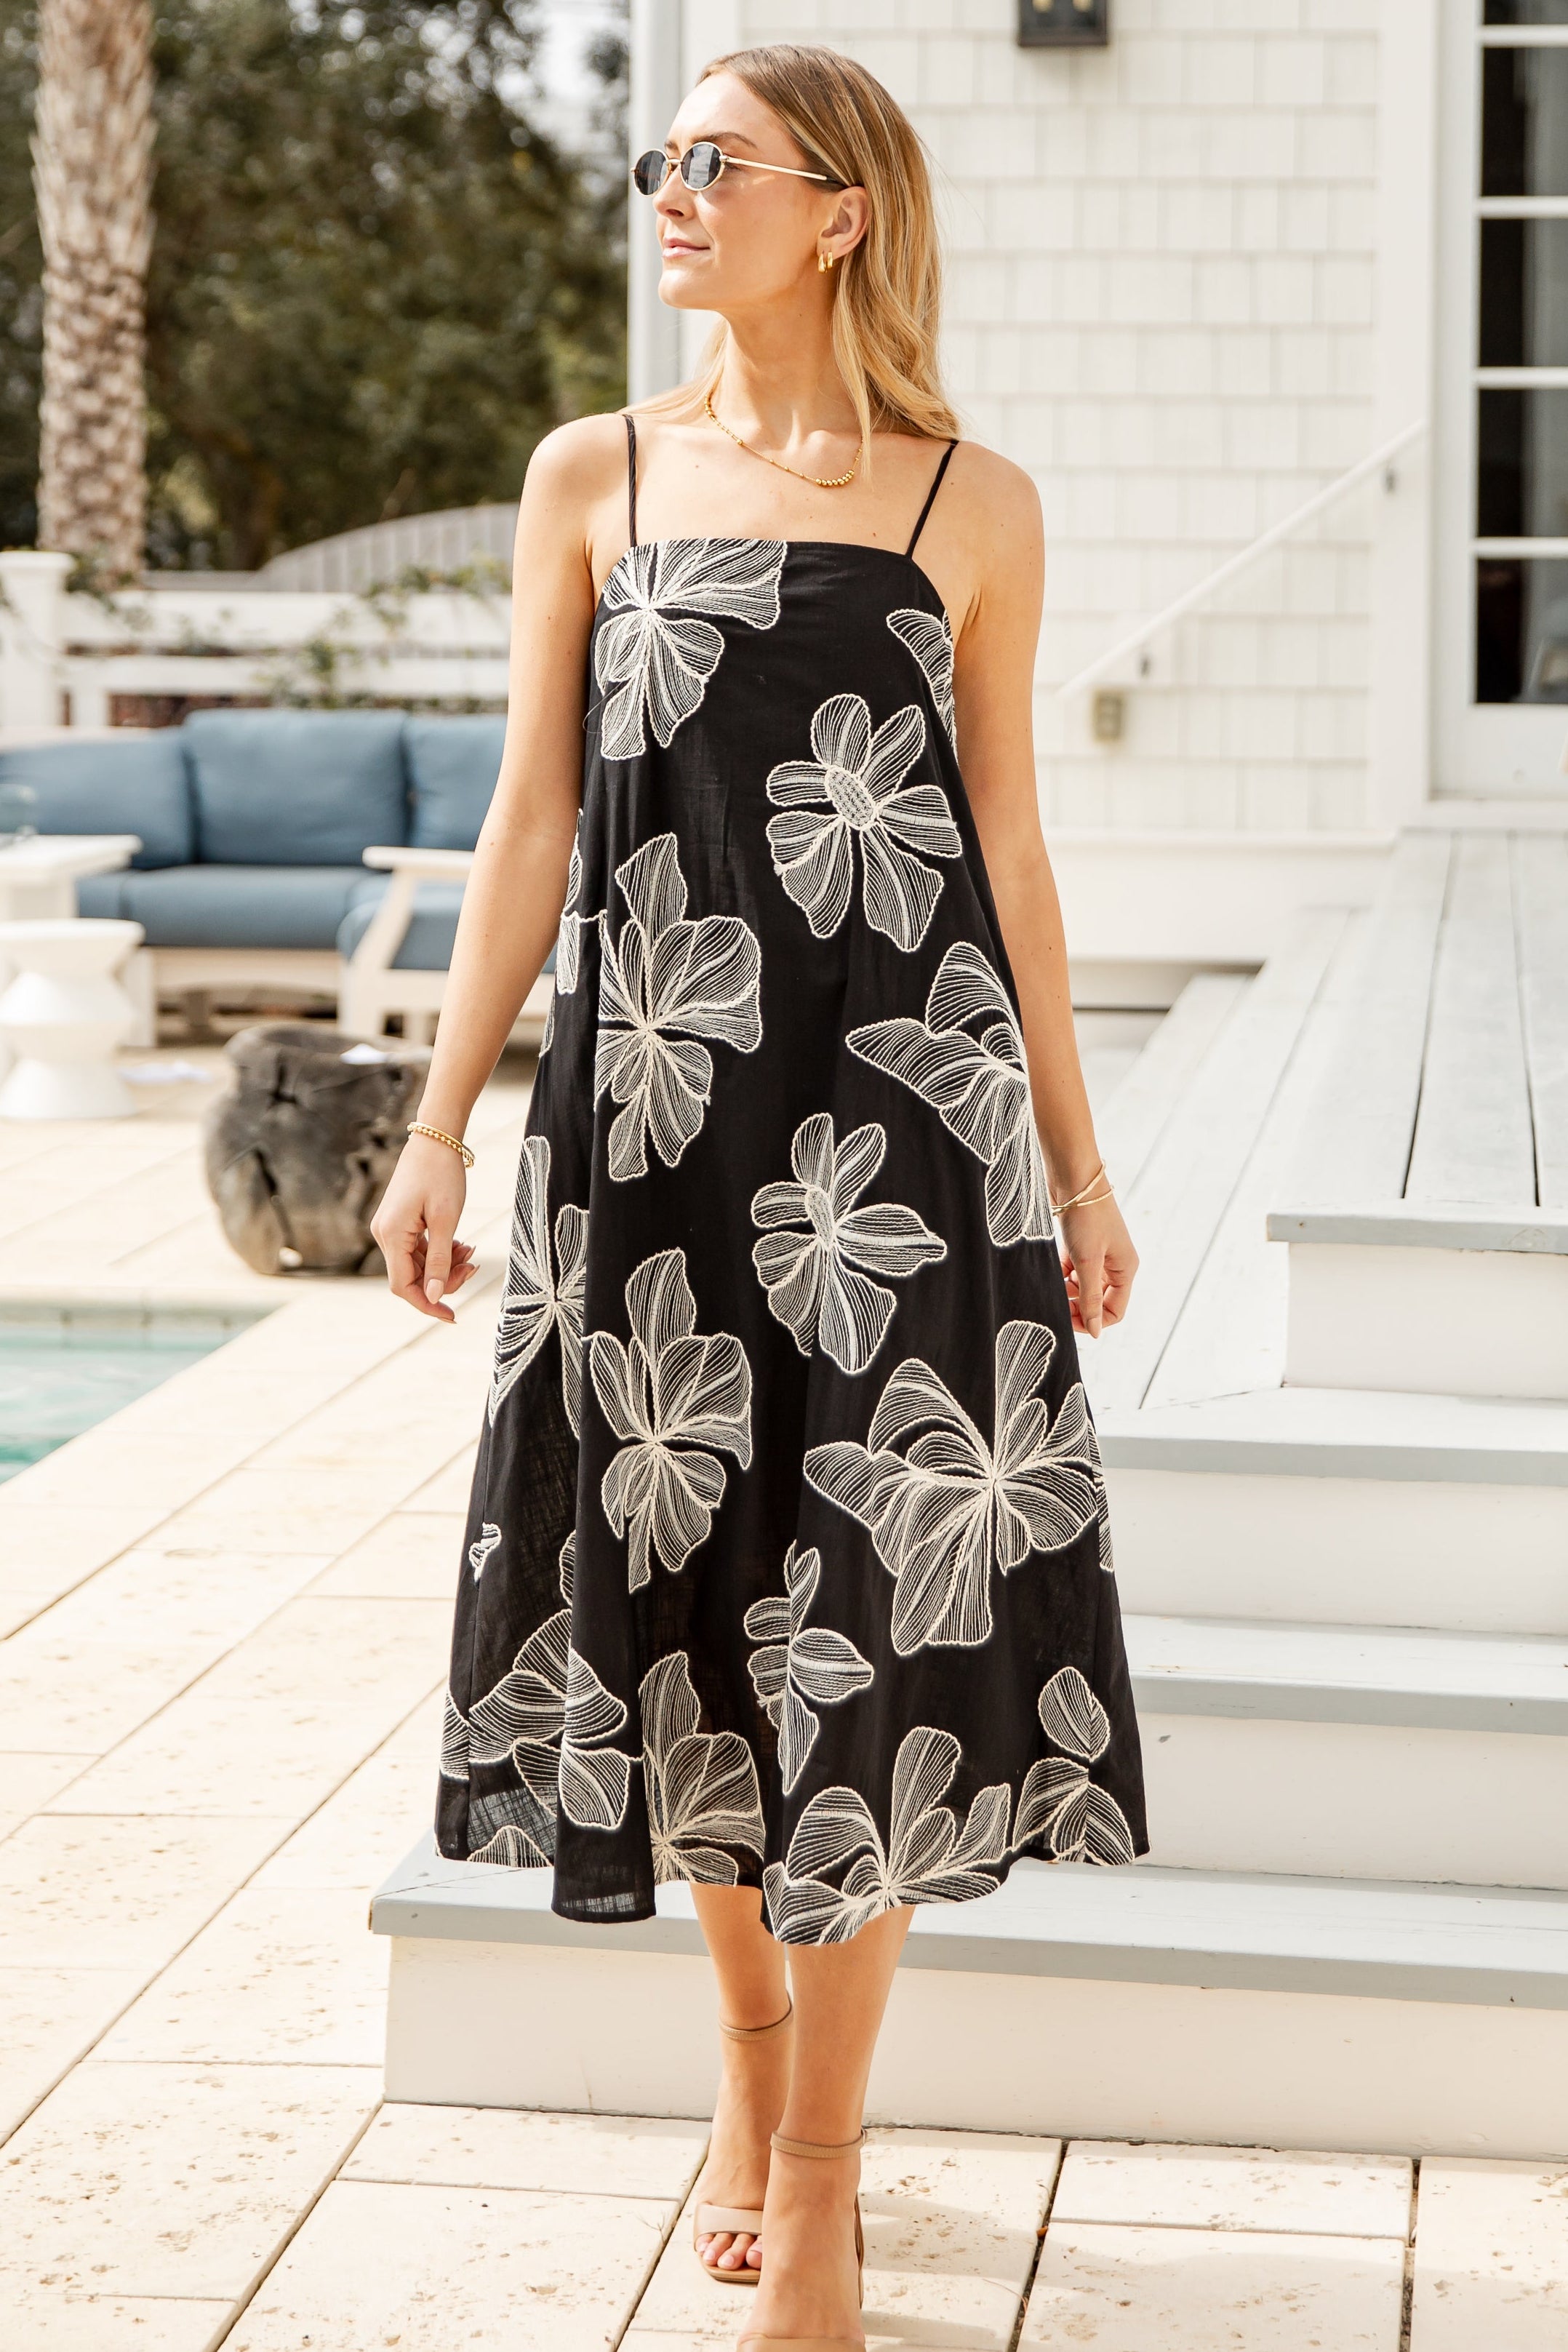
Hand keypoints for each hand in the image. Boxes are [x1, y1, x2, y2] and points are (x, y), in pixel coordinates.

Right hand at [370, 1134, 477, 1321]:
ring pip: (417, 1263)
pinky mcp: (399, 1221)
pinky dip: (439, 1251)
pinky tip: (461, 1244)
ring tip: (471, 1251)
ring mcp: (390, 1227)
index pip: (404, 1286)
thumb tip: (435, 1296)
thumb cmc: (442, 1174)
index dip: (428, 1304)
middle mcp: (384, 1234)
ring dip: (444, 1264)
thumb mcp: (446, 1220)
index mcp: (391, 1235)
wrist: (435, 1138)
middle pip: (411, 1276)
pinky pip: (418, 1248)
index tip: (452, 1316)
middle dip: (443, 1279)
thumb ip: (440, 1261)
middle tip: (473, 1268)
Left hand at [1058, 1194, 1136, 1340]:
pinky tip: (1051, 1264)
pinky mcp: (1082, 1243)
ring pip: (1082, 1286)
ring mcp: (1099, 1253)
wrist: (1073, 1177)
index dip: (1091, 1320)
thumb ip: (1090, 1298)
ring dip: (1066, 1288)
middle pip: (1097, 1300)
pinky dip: (1061, 1271)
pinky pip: (1072, 1269)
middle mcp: (1115, 1264)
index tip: (1067, 1319)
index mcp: (1126, 1269)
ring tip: (1052, 1280)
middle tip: (1054, 1301)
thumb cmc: (1085, 1217)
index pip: (1114, 1312)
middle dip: (1076, 1304)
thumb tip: (1094, 1333)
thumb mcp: (1086, 1261)